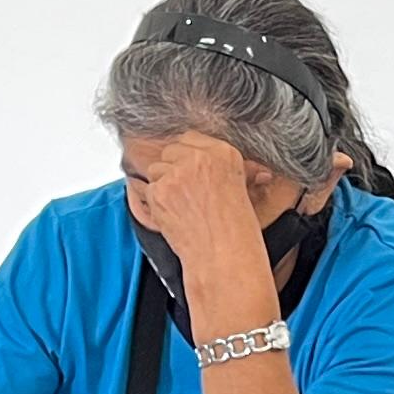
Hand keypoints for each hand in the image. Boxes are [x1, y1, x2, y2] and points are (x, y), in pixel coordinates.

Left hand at [126, 132, 278, 299]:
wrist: (223, 256)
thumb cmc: (236, 231)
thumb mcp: (244, 191)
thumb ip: (235, 172)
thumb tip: (244, 169)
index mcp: (224, 153)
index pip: (191, 138)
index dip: (187, 156)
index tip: (188, 169)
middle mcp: (200, 158)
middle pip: (170, 151)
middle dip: (173, 169)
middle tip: (183, 192)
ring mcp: (177, 174)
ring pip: (156, 169)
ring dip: (163, 185)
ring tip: (180, 205)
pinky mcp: (160, 191)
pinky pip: (148, 189)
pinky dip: (156, 202)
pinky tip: (173, 215)